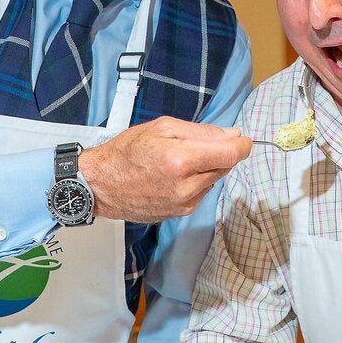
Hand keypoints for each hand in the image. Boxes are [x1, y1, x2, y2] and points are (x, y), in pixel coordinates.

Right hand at [80, 119, 251, 221]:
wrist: (100, 186)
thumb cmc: (126, 151)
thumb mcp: (162, 128)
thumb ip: (202, 132)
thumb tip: (234, 136)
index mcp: (183, 161)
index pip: (232, 154)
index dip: (242, 144)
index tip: (240, 138)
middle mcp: (188, 187)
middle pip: (225, 166)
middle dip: (218, 153)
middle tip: (194, 145)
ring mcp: (185, 204)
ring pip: (214, 180)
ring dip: (206, 169)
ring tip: (178, 161)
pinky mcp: (180, 214)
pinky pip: (201, 193)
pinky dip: (195, 182)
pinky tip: (173, 176)